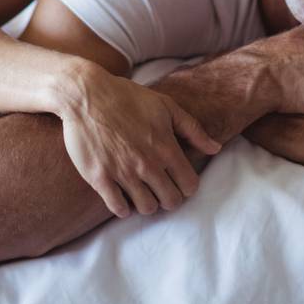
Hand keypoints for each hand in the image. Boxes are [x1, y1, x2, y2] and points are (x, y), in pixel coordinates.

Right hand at [59, 65, 220, 218]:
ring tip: (142, 190)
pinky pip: (118, 208)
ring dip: (147, 203)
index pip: (189, 185)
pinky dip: (123, 207)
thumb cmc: (128, 97)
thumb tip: (216, 148)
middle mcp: (147, 163)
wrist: (87, 94)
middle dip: (169, 197)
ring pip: (146, 208)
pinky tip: (122, 194)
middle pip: (170, 201)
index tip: (177, 180)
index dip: (186, 185)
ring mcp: (123, 172)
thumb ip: (193, 129)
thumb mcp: (165, 106)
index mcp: (166, 146)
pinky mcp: (100, 178)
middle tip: (160, 188)